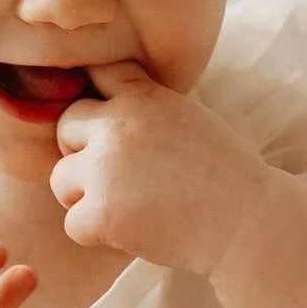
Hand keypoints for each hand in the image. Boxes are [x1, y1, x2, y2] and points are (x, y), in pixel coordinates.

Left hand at [49, 62, 271, 274]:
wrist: (246, 221)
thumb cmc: (224, 174)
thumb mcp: (187, 117)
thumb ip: (144, 109)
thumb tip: (104, 107)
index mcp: (142, 97)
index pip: (97, 74)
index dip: (96, 98)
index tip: (105, 120)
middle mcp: (118, 126)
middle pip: (66, 126)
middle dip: (82, 151)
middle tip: (115, 176)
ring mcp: (106, 170)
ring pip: (60, 179)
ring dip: (83, 196)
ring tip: (124, 205)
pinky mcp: (102, 213)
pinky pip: (73, 223)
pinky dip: (96, 234)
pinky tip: (130, 231)